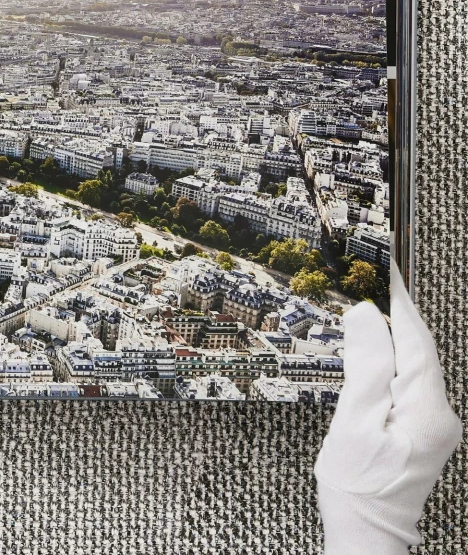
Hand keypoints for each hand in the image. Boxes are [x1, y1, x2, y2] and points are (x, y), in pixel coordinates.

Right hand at [315, 261, 461, 554]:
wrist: (367, 535)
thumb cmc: (357, 486)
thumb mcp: (354, 423)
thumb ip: (365, 366)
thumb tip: (366, 316)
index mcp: (428, 410)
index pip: (415, 340)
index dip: (399, 302)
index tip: (386, 269)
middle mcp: (443, 415)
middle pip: (419, 352)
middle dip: (396, 315)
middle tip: (372, 280)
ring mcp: (437, 425)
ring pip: (415, 368)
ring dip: (393, 339)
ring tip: (368, 309)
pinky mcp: (425, 432)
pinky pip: (410, 385)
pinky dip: (392, 364)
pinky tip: (373, 354)